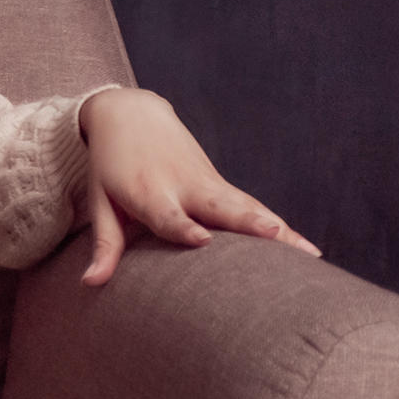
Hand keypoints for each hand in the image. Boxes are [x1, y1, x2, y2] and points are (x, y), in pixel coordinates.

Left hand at [75, 87, 320, 285]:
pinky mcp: (221, 184)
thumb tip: (90, 285)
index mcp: (147, 191)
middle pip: (219, 206)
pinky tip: (307, 250)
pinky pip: (253, 207)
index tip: (202, 240)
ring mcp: (207, 183)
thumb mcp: (101, 201)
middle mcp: (183, 186)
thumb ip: (104, 243)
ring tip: (309, 254)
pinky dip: (280, 226)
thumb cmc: (110, 165)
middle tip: (275, 235)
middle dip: (247, 221)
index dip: (183, 227)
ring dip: (277, 228)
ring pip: (246, 206)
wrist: (130, 114)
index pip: (167, 214)